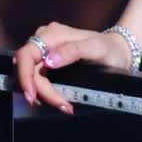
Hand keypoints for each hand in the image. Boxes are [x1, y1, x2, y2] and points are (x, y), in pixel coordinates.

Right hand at [15, 26, 135, 112]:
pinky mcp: (47, 63)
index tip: (32, 96)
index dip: (24, 76)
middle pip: (29, 70)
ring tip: (65, 105)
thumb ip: (73, 51)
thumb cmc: (109, 48)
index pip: (26, 55)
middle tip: (63, 106)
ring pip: (32, 77)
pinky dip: (47, 92)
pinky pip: (39, 79)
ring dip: (44, 94)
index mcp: (51, 34)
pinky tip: (62, 100)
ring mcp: (44, 52)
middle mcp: (43, 41)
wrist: (117, 51)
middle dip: (41, 91)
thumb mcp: (96, 48)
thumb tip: (48, 62)